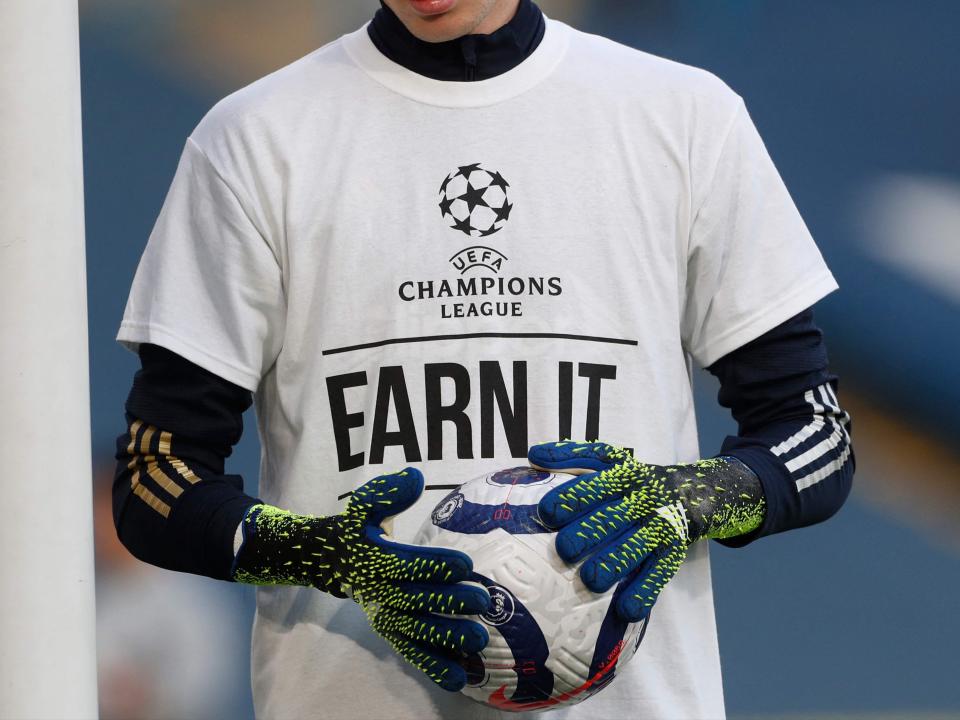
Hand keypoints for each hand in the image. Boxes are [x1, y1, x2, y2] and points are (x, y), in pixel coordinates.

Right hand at [232, 468, 489, 690]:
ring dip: (447, 638)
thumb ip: (387, 492)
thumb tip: (415, 477)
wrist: (328, 561)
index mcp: (375, 558)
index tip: (464, 565)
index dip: (434, 565)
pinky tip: (459, 676)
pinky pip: (410, 652)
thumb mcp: (365, 505)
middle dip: (450, 603)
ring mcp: (384, 615)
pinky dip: (432, 666)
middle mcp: (379, 591)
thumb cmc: (357, 529)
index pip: (406, 564)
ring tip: (478, 638)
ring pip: (416, 631)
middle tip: (482, 601)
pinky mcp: (390, 632)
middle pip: (416, 600)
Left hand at [530, 441, 764, 621]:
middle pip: (611, 518)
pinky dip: (644, 592)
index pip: (594, 485)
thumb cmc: (632, 480)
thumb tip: (534, 454)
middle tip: (565, 549)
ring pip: (635, 548)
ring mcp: (659, 527)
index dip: (570, 499)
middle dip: (586, 534)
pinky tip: (626, 610)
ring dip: (612, 565)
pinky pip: (658, 574)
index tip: (546, 513)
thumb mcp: (608, 460)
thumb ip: (572, 456)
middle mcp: (642, 500)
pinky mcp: (673, 553)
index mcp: (622, 476)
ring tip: (590, 580)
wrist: (689, 492)